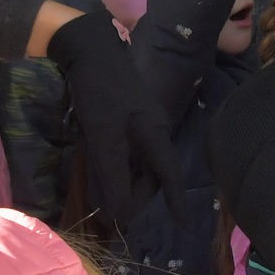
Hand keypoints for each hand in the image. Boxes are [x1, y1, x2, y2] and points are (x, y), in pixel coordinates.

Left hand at [45, 13, 184, 225]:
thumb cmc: (101, 92)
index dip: (178, 201)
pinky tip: (104, 175)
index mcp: (155, 135)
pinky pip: (128, 152)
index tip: (185, 225)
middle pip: (153, 174)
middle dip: (138, 198)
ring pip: (139, 163)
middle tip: (117, 218)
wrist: (89, 50)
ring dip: (126, 184)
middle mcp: (153, 131)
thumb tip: (119, 213)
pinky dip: (119, 168)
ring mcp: (140, 124)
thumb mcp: (104, 137)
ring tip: (109, 203)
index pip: (170, 176)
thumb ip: (113, 175)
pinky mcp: (126, 118)